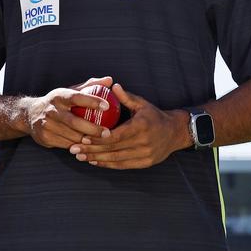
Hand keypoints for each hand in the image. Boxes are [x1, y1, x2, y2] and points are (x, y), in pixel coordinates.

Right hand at [20, 76, 114, 148]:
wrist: (29, 115)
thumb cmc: (57, 102)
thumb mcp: (70, 91)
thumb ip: (90, 86)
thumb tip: (109, 80)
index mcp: (58, 96)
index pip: (76, 97)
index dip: (92, 101)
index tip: (107, 106)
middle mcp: (51, 110)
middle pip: (75, 122)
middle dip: (93, 129)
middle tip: (107, 133)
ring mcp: (46, 125)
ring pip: (72, 136)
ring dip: (87, 140)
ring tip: (100, 141)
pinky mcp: (45, 137)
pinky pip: (66, 144)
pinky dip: (78, 146)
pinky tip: (87, 146)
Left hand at [69, 83, 190, 169]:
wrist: (176, 132)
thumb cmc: (155, 116)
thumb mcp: (142, 104)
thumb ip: (126, 97)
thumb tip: (112, 85)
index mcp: (141, 126)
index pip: (116, 135)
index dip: (98, 138)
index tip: (82, 137)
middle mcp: (144, 142)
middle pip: (113, 149)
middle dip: (92, 150)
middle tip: (74, 149)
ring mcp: (145, 154)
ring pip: (116, 159)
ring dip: (96, 158)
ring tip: (80, 156)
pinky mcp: (146, 163)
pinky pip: (123, 165)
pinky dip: (107, 164)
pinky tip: (94, 161)